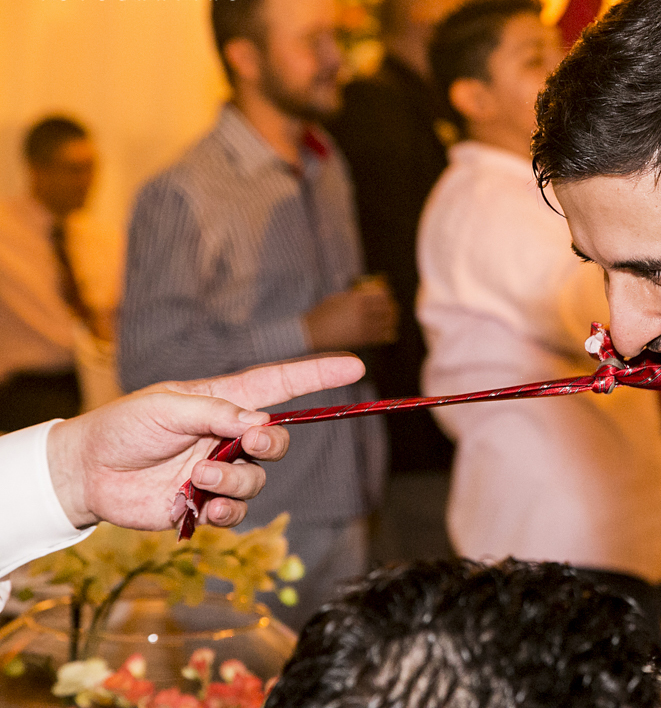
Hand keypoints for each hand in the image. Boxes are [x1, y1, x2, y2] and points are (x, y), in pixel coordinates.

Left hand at [46, 354, 366, 530]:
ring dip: (235, 479)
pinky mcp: (205, 503)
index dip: (318, 376)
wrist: (87, 473)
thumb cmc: (123, 426)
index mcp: (223, 401)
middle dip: (271, 444)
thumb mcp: (165, 406)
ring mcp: (219, 470)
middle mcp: (228, 436)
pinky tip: (205, 507)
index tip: (355, 368)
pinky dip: (226, 511)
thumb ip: (213, 412)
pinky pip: (236, 511)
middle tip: (250, 443)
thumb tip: (258, 423)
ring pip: (257, 479)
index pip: (280, 385)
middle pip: (276, 441)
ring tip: (200, 477)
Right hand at [304, 280, 398, 350]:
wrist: (312, 333)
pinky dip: (388, 333)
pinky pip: (382, 337)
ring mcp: (364, 328)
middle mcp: (363, 313)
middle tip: (393, 308)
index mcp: (357, 300)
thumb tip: (368, 293)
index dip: (387, 295)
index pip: (383, 295)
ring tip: (392, 320)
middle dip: (392, 308)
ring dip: (392, 321)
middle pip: (388, 309)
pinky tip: (388, 331)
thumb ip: (354, 296)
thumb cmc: (323, 313)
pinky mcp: (363, 340)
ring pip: (388, 323)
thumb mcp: (338, 298)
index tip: (387, 295)